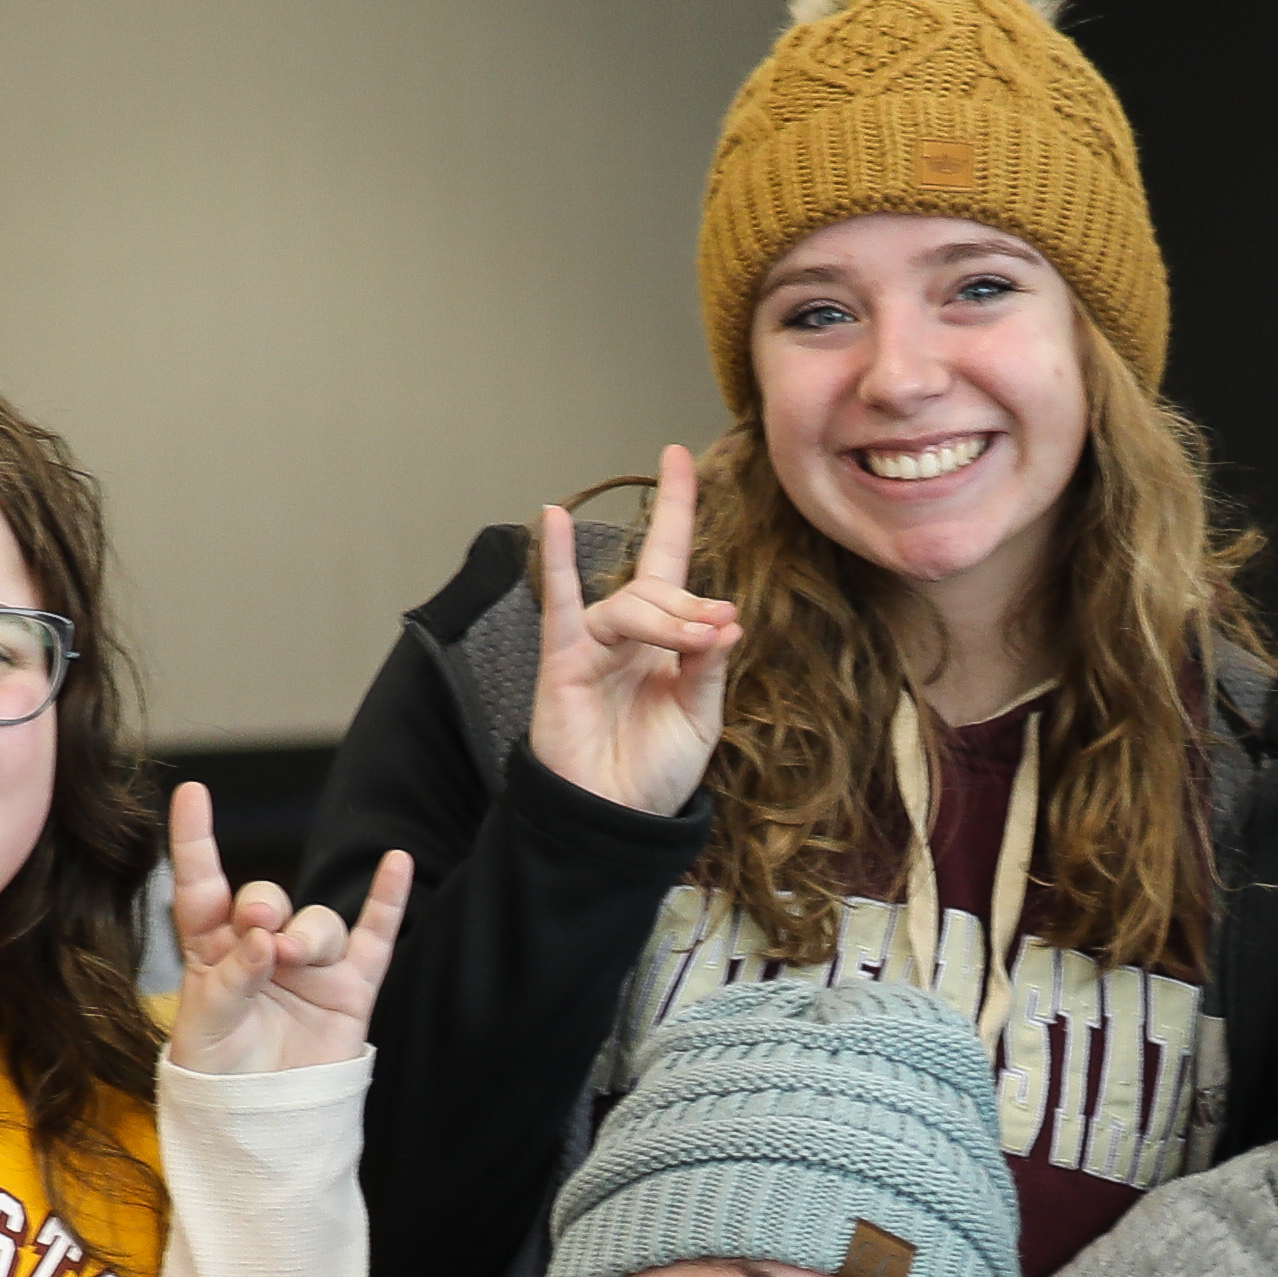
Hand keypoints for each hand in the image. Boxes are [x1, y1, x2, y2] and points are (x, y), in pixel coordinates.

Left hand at [165, 777, 410, 1078]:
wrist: (263, 1124)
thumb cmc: (221, 1078)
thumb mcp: (204, 1031)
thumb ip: (228, 982)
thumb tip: (263, 939)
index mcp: (211, 951)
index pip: (201, 885)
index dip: (196, 839)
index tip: (192, 794)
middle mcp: (261, 949)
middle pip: (267, 899)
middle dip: (262, 903)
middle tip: (257, 925)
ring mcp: (310, 966)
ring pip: (317, 921)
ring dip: (307, 933)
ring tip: (292, 960)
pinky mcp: (351, 986)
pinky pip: (376, 934)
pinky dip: (389, 898)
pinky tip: (398, 863)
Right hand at [525, 443, 740, 821]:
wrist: (617, 819)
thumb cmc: (656, 771)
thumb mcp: (700, 718)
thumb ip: (708, 667)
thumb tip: (726, 621)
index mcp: (666, 641)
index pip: (673, 564)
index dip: (678, 511)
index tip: (682, 457)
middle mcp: (629, 634)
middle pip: (659, 587)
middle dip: (691, 604)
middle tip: (714, 629)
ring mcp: (593, 644)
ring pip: (630, 605)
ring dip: (665, 618)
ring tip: (693, 639)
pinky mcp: (563, 662)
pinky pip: (559, 606)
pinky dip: (555, 562)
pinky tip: (551, 519)